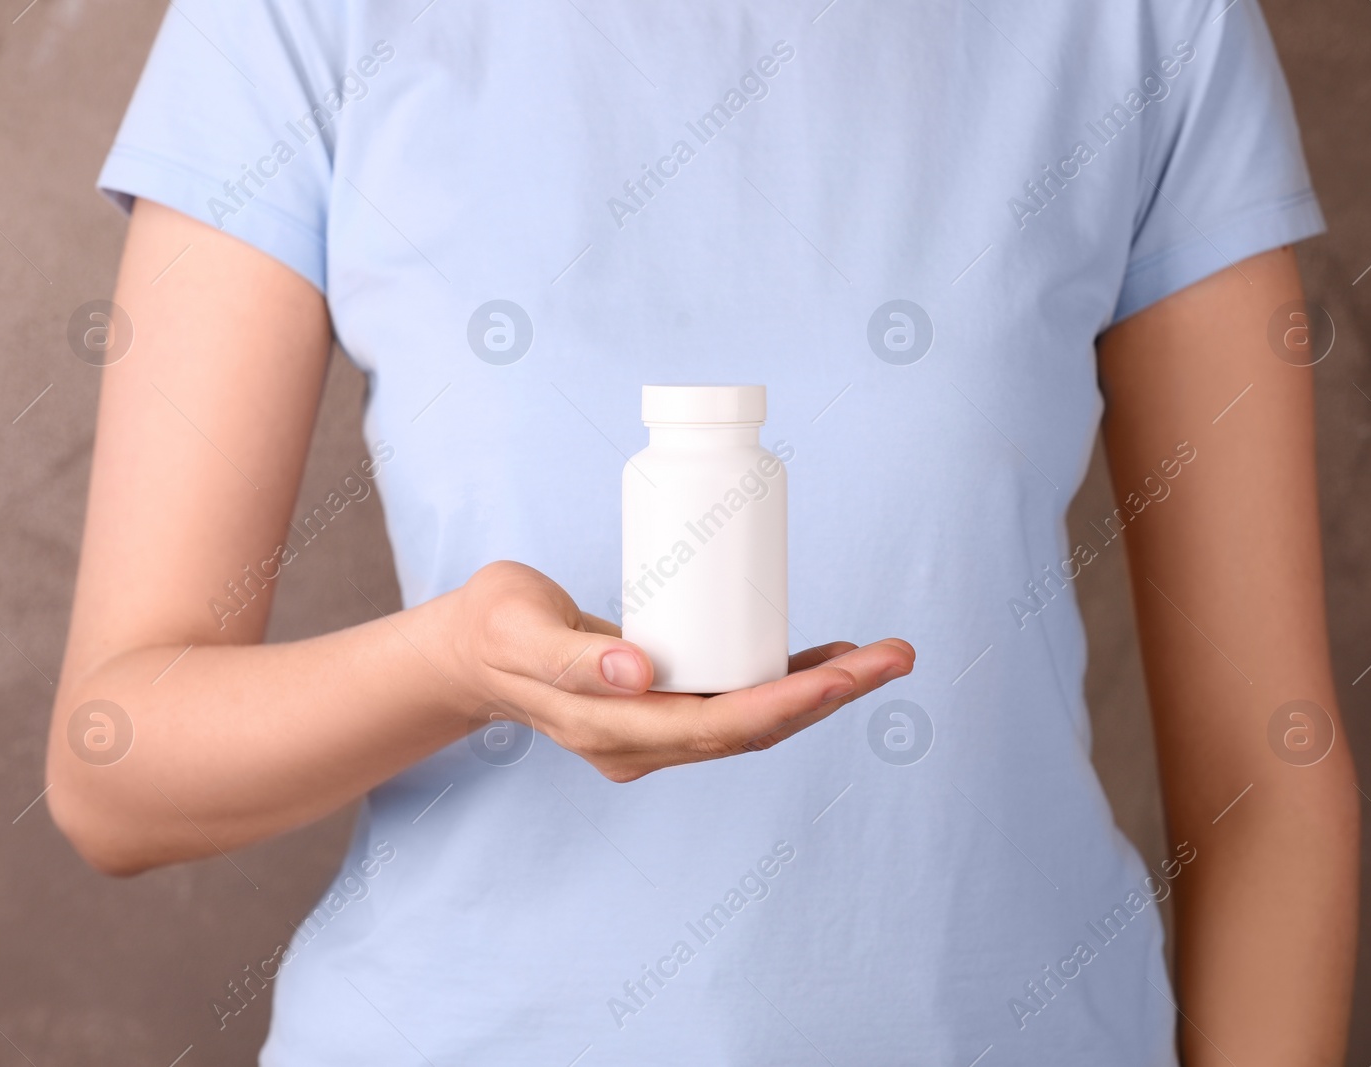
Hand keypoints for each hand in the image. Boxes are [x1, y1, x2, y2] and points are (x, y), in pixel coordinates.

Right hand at [434, 561, 914, 781]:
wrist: (474, 650)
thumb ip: (572, 656)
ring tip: (882, 656)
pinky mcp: (664, 706)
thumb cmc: (496, 627)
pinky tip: (827, 659)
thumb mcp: (520, 627)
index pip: (718, 726)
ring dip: (820, 692)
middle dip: (829, 696)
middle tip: (895, 656)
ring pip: (752, 719)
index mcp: (614, 731)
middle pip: (753, 727)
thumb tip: (642, 676)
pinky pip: (735, 702)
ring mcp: (656, 730)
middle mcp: (643, 742)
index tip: (847, 673)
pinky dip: (785, 683)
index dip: (787, 703)